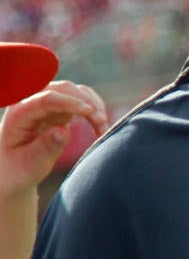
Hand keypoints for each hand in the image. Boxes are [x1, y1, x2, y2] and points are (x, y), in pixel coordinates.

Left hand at [0, 81, 107, 198]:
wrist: (14, 170)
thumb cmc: (18, 169)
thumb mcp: (29, 165)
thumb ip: (44, 149)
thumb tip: (64, 131)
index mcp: (18, 115)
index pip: (45, 99)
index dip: (70, 102)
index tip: (91, 112)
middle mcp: (31, 102)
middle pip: (63, 89)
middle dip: (85, 102)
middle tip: (101, 122)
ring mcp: (46, 103)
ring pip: (75, 91)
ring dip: (93, 106)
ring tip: (103, 128)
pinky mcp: (59, 108)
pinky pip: (81, 99)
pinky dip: (94, 109)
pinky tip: (100, 125)